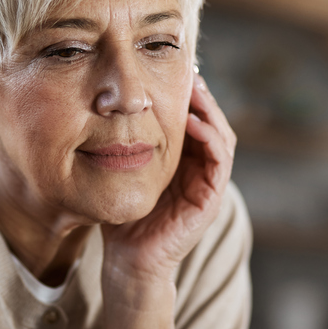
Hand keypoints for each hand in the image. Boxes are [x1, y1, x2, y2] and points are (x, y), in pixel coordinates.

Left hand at [101, 75, 236, 287]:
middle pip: (212, 123)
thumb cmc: (121, 217)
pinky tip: (192, 121)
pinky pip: (219, 161)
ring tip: (194, 87)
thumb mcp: (122, 170)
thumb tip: (105, 106)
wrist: (127, 260)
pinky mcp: (211, 200)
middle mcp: (200, 171)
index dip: (189, 95)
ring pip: (222, 137)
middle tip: (189, 69)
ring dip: (210, 110)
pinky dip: (209, 137)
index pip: (195, 120)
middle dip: (202, 96)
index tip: (174, 69)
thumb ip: (122, 144)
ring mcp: (208, 186)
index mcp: (184, 163)